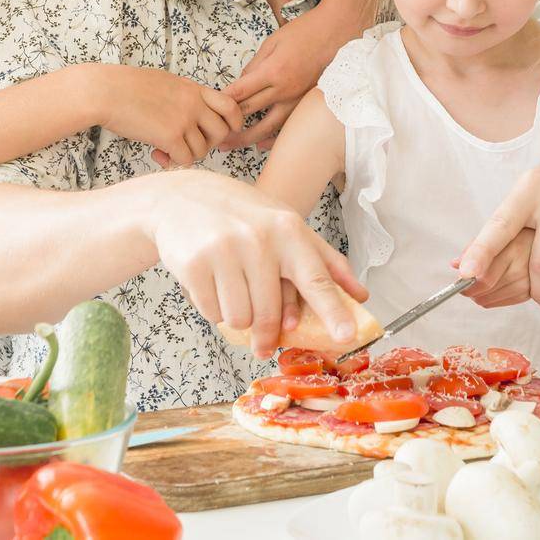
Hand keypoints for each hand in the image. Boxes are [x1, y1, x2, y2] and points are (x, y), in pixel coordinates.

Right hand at [97, 66, 243, 168]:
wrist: (106, 91)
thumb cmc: (127, 87)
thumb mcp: (165, 83)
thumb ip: (184, 96)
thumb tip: (194, 114)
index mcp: (194, 88)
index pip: (231, 106)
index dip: (232, 123)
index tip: (220, 131)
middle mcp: (194, 104)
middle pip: (221, 133)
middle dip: (207, 143)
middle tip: (187, 143)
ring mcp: (183, 120)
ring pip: (202, 150)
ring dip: (186, 154)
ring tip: (165, 148)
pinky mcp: (170, 136)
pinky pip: (185, 160)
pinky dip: (173, 161)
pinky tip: (158, 154)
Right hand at [147, 170, 366, 358]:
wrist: (180, 198)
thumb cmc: (241, 216)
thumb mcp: (285, 225)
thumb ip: (324, 260)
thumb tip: (360, 295)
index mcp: (287, 229)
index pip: (315, 277)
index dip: (332, 310)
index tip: (346, 336)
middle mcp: (258, 239)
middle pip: (270, 314)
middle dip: (266, 333)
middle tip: (264, 342)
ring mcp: (224, 250)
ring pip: (240, 319)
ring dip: (237, 317)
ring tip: (231, 290)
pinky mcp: (195, 265)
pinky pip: (213, 314)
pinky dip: (214, 309)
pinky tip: (212, 284)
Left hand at [221, 4, 359, 150]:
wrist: (337, 32)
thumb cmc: (305, 32)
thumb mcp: (273, 41)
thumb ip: (255, 65)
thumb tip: (242, 83)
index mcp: (273, 72)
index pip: (240, 92)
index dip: (222, 101)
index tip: (208, 108)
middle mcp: (285, 90)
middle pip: (249, 112)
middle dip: (227, 122)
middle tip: (211, 132)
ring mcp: (297, 99)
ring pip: (267, 126)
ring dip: (246, 137)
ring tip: (228, 145)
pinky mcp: (306, 103)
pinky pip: (287, 126)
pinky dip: (273, 138)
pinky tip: (261, 145)